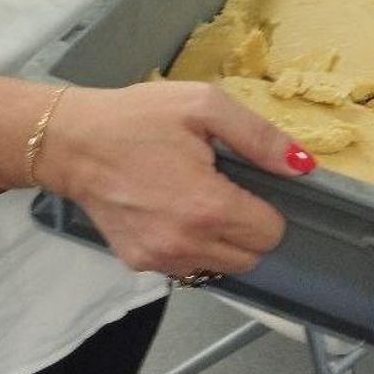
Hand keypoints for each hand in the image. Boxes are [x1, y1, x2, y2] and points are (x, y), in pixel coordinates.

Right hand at [36, 81, 310, 277]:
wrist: (72, 141)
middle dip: (247, 225)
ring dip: (220, 240)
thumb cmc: (136, 118)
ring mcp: (159, 259)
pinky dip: (190, 246)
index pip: (271, 233)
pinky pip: (186, 266)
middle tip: (221, 188)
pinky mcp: (138, 263)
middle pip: (250, 257)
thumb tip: (302, 166)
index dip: (267, 206)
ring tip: (194, 199)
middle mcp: (184, 243)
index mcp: (207, 206)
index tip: (245, 183)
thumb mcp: (203, 106)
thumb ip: (259, 137)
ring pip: (220, 267)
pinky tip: (171, 211)